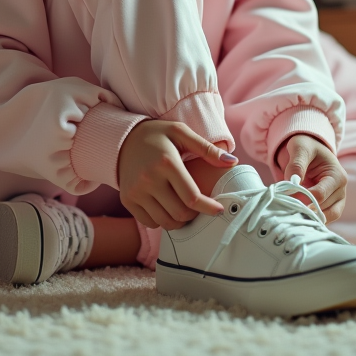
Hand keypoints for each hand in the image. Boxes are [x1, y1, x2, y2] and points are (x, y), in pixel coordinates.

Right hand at [117, 120, 235, 229]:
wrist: (122, 139)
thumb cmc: (158, 135)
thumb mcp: (182, 132)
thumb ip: (207, 149)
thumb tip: (233, 161)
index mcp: (166, 162)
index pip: (192, 197)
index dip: (209, 207)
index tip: (219, 210)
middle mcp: (149, 179)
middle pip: (180, 213)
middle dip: (195, 215)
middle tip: (199, 206)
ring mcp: (136, 191)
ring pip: (165, 222)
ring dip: (180, 220)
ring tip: (185, 209)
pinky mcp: (127, 200)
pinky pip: (150, 222)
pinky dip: (162, 221)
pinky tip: (166, 208)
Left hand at [276, 134, 347, 221]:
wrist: (310, 149)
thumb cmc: (306, 146)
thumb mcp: (300, 148)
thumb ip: (296, 164)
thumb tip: (292, 183)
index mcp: (337, 176)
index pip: (320, 194)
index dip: (301, 198)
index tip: (284, 197)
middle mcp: (341, 190)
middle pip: (322, 208)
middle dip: (303, 209)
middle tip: (284, 208)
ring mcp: (337, 200)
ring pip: (324, 217)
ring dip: (307, 217)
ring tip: (290, 213)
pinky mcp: (330, 207)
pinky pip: (322, 218)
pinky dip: (310, 218)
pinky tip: (296, 214)